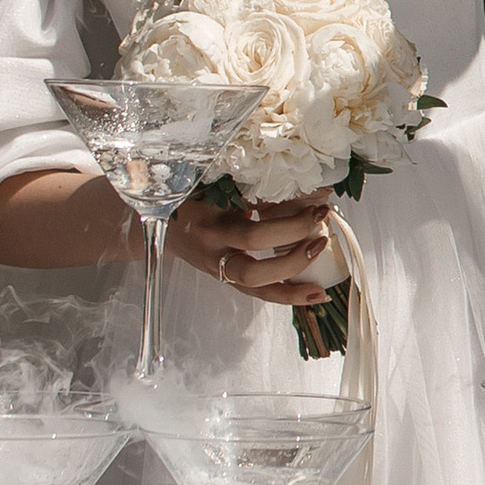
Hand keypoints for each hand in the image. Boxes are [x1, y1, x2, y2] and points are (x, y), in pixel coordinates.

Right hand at [173, 188, 339, 307]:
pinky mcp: (228, 281)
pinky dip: (288, 295)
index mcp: (213, 224)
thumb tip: (312, 189)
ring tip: (321, 287)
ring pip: (256, 288)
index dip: (290, 222)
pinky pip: (258, 293)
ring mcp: (220, 271)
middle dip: (292, 256)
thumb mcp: (219, 189)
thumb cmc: (195, 202)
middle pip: (254, 263)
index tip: (319, 205)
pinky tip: (314, 294)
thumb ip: (257, 191)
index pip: (254, 230)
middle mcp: (215, 252)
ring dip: (292, 288)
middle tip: (321, 236)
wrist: (162, 228)